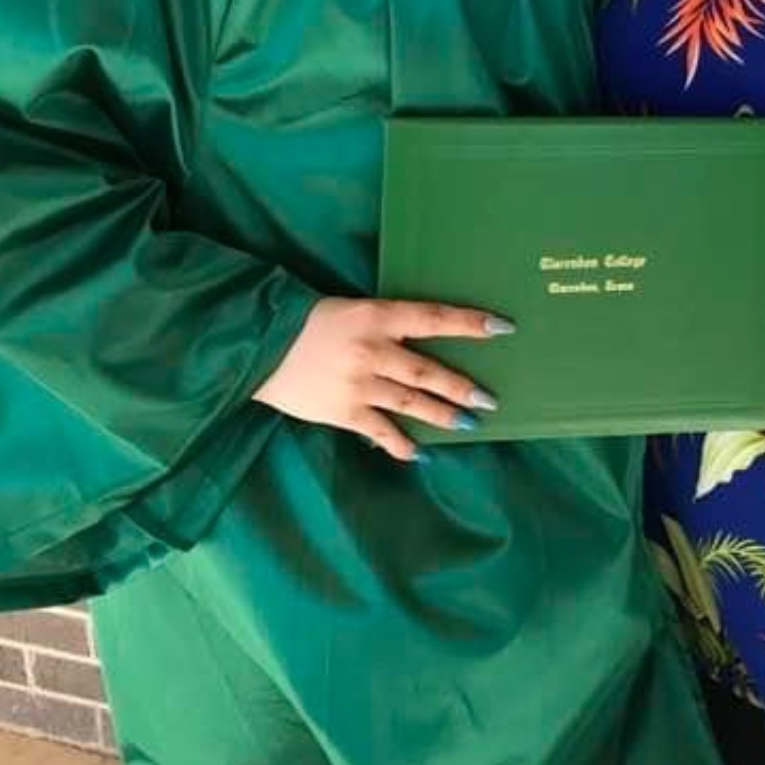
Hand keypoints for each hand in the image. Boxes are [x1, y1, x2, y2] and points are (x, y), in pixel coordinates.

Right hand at [252, 297, 511, 461]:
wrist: (262, 346)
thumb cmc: (313, 322)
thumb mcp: (356, 311)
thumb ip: (388, 324)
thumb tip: (427, 340)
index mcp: (378, 316)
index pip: (433, 317)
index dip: (469, 322)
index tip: (502, 327)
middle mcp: (373, 350)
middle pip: (428, 370)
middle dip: (461, 386)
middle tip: (490, 399)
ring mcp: (359, 384)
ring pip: (411, 402)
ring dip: (442, 415)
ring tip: (468, 424)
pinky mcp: (342, 412)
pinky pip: (380, 431)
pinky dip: (401, 444)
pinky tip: (419, 454)